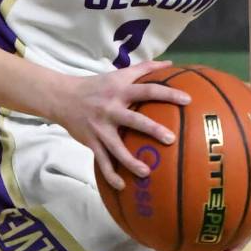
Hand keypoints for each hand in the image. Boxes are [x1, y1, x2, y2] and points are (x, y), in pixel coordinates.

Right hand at [56, 60, 190, 190]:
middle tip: (171, 139)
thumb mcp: (119, 74)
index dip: (168, 93)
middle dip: (153, 129)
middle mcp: (112, 108)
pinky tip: (122, 186)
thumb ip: (144, 69)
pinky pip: (102, 161)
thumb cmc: (97, 86)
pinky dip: (111, 175)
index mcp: (121, 90)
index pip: (148, 89)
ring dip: (131, 161)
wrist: (63, 97)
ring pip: (117, 147)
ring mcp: (101, 127)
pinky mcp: (91, 142)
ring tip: (147, 172)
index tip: (187, 100)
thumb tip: (169, 64)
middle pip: (135, 119)